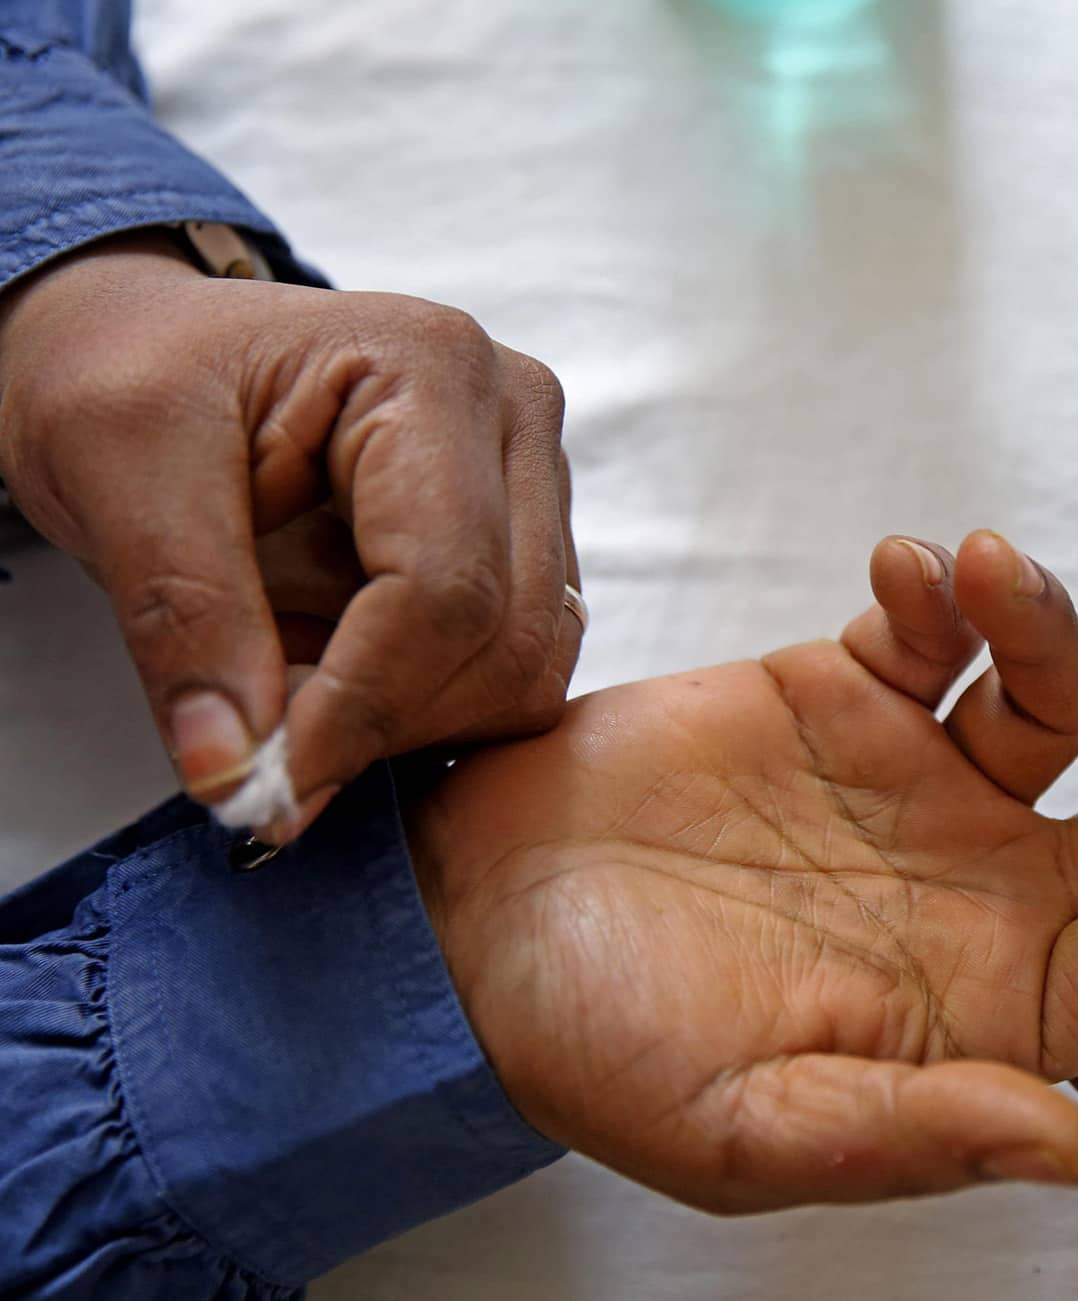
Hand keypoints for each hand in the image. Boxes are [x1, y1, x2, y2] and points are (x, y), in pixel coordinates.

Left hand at [0, 232, 578, 837]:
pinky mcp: (529, 537)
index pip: (445, 584)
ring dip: (409, 722)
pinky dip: (428, 708)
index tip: (268, 788)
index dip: (361, 703)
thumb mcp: (114, 471)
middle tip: (266, 762)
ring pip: (527, 667)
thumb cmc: (127, 378)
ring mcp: (537, 477)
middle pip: (506, 636)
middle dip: (384, 723)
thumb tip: (235, 772)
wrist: (145, 355)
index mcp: (432, 369)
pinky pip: (517, 666)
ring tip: (292, 701)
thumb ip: (182, 616)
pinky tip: (337, 679)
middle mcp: (515, 416)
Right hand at [407, 530, 1077, 1211]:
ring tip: (990, 574)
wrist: (479, 917)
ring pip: (1056, 699)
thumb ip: (912, 1131)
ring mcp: (927, 786)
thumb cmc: (599, 1044)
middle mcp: (983, 894)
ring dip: (1050, 632)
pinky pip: (939, 636)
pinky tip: (913, 570)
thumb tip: (1069, 1152)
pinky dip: (942, 597)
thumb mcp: (747, 1127)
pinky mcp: (856, 697)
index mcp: (986, 1010)